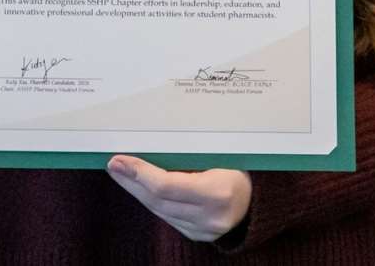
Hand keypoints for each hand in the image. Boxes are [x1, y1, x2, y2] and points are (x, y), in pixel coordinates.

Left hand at [106, 155, 251, 242]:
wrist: (262, 197)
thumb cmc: (240, 164)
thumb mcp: (220, 152)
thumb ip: (188, 151)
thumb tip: (150, 138)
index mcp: (218, 192)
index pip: (166, 185)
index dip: (139, 173)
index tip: (119, 159)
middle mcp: (210, 217)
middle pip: (158, 200)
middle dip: (131, 181)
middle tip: (112, 163)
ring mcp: (204, 231)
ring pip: (159, 210)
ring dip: (136, 191)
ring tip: (120, 172)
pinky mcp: (197, 236)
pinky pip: (167, 216)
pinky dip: (151, 200)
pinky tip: (139, 186)